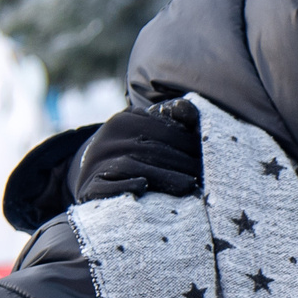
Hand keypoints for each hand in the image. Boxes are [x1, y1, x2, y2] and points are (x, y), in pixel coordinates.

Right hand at [74, 99, 202, 203]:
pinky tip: (144, 187)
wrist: (90, 172)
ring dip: (163, 177)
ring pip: (131, 166)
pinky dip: (125, 185)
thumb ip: (167, 118)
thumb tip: (188, 110)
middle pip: (151, 149)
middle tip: (205, 176)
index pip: (162, 130)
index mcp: (124, 120)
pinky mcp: (89, 186)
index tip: (208, 156)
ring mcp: (96, 162)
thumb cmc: (129, 149)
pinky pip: (106, 186)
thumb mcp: (143, 128)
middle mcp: (108, 139)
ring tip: (190, 186)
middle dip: (182, 163)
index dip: (188, 143)